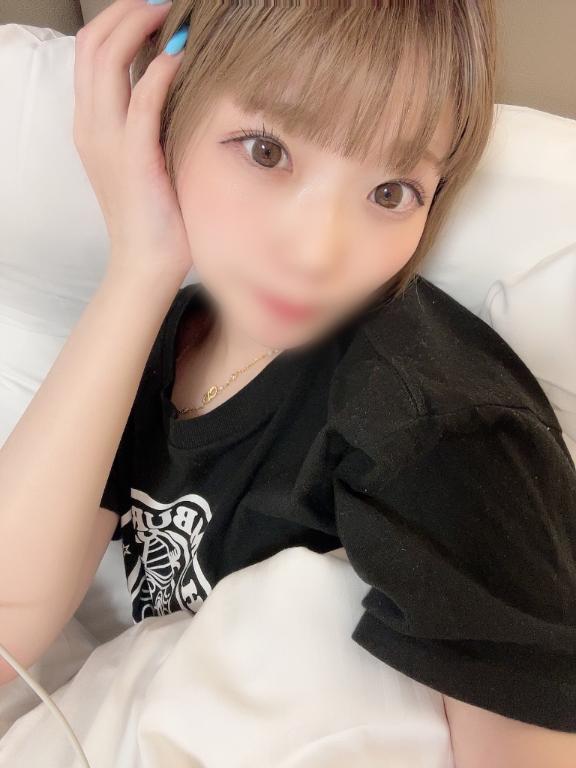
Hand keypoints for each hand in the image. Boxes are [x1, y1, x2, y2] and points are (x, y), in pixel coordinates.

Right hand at [73, 0, 191, 280]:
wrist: (145, 262)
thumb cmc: (154, 213)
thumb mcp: (143, 158)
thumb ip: (147, 120)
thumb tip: (169, 82)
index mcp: (90, 124)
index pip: (90, 51)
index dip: (117, 19)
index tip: (152, 7)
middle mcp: (90, 126)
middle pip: (92, 44)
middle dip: (126, 10)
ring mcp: (107, 141)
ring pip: (106, 60)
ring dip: (139, 26)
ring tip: (171, 12)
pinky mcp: (134, 157)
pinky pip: (142, 100)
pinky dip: (159, 71)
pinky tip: (182, 55)